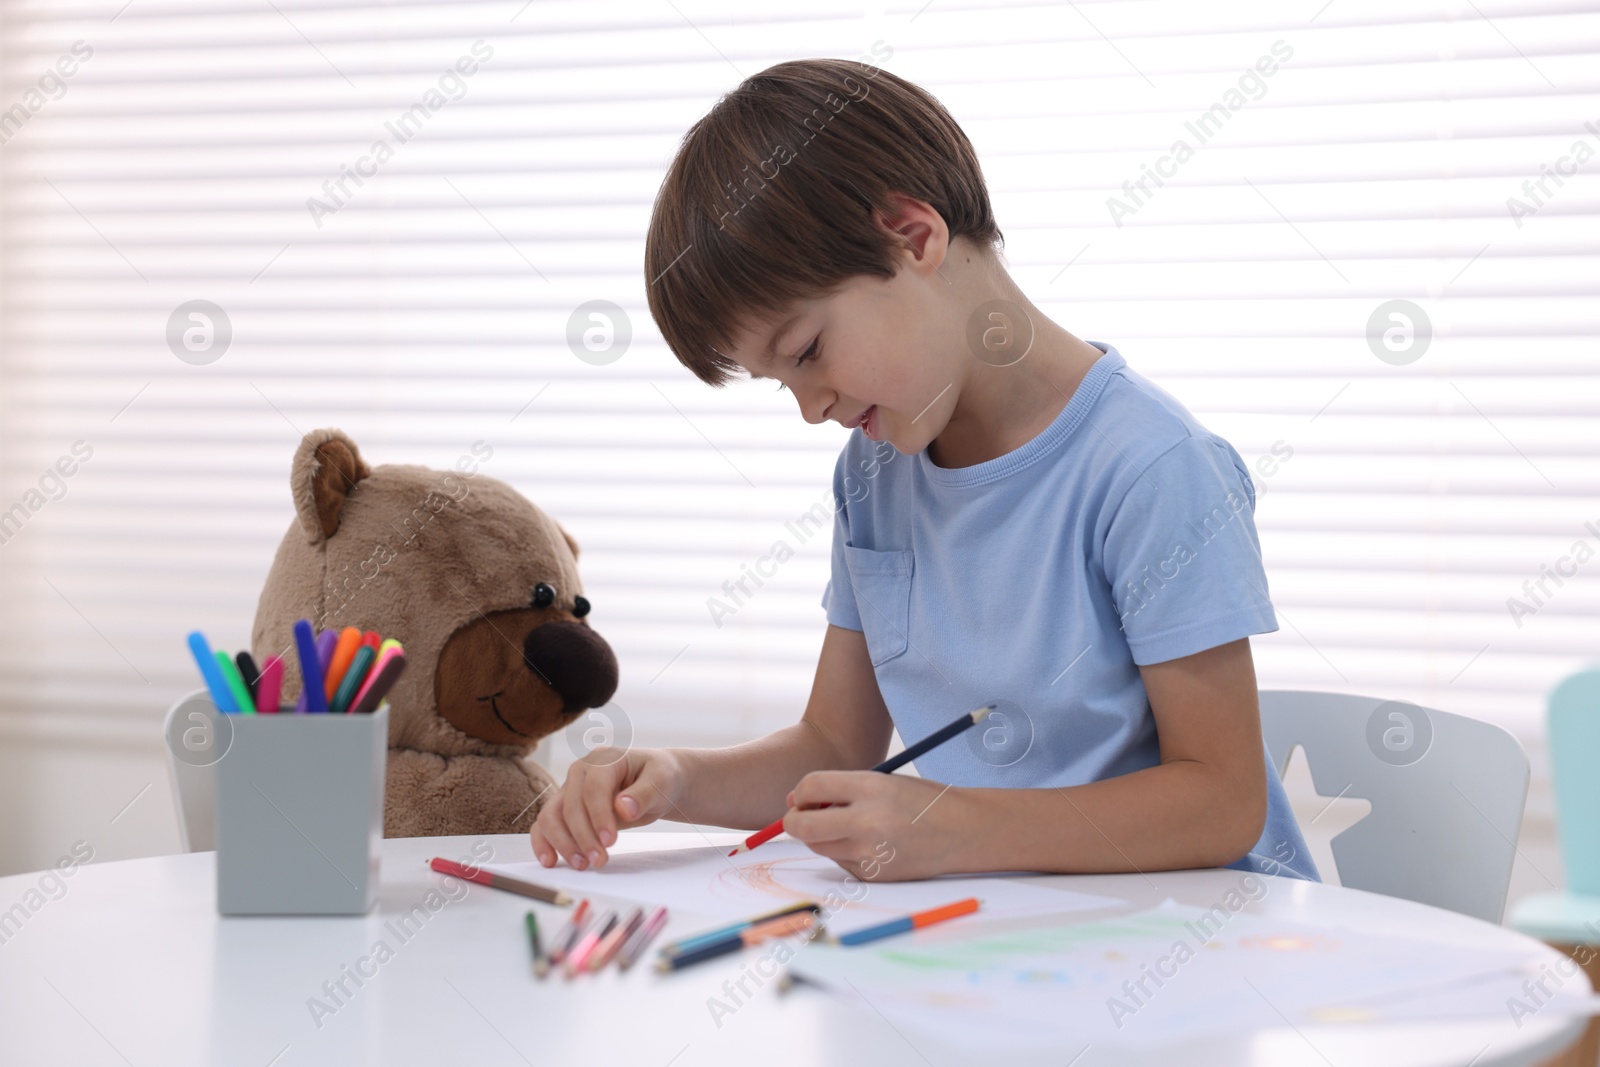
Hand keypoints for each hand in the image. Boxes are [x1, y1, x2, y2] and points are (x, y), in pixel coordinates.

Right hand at [530, 747, 684, 870]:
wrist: (656, 782)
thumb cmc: (659, 778)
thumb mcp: (661, 781)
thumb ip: (644, 794)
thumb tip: (623, 808)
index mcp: (604, 758)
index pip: (594, 788)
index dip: (599, 816)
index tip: (610, 841)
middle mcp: (581, 771)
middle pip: (570, 805)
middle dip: (583, 837)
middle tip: (599, 861)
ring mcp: (569, 788)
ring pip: (551, 815)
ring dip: (562, 842)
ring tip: (582, 865)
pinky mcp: (564, 807)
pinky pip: (545, 824)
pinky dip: (544, 842)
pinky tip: (551, 861)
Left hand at [781, 771, 967, 881]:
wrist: (963, 832)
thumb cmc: (920, 801)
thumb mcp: (883, 781)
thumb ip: (840, 789)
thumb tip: (794, 801)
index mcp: (871, 787)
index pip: (811, 786)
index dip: (801, 791)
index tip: (804, 795)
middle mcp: (867, 821)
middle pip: (801, 826)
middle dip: (794, 820)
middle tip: (801, 816)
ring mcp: (869, 853)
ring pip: (819, 846)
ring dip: (822, 836)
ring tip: (850, 826)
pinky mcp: (873, 875)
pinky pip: (840, 862)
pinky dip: (845, 852)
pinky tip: (872, 844)